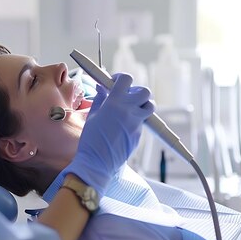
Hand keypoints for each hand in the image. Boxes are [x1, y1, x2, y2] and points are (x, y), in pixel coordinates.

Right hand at [62, 73, 153, 195]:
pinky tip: (122, 128)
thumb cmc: (91, 139)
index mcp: (115, 103)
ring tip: (131, 109)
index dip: (121, 78)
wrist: (97, 161)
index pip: (126, 80)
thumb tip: (101, 88)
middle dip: (137, 91)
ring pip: (149, 107)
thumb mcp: (92, 116)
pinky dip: (135, 121)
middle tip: (127, 96)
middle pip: (145, 91)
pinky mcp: (139, 134)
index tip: (115, 82)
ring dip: (143, 104)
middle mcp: (129, 110)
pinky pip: (141, 122)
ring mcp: (136, 123)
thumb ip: (100, 99)